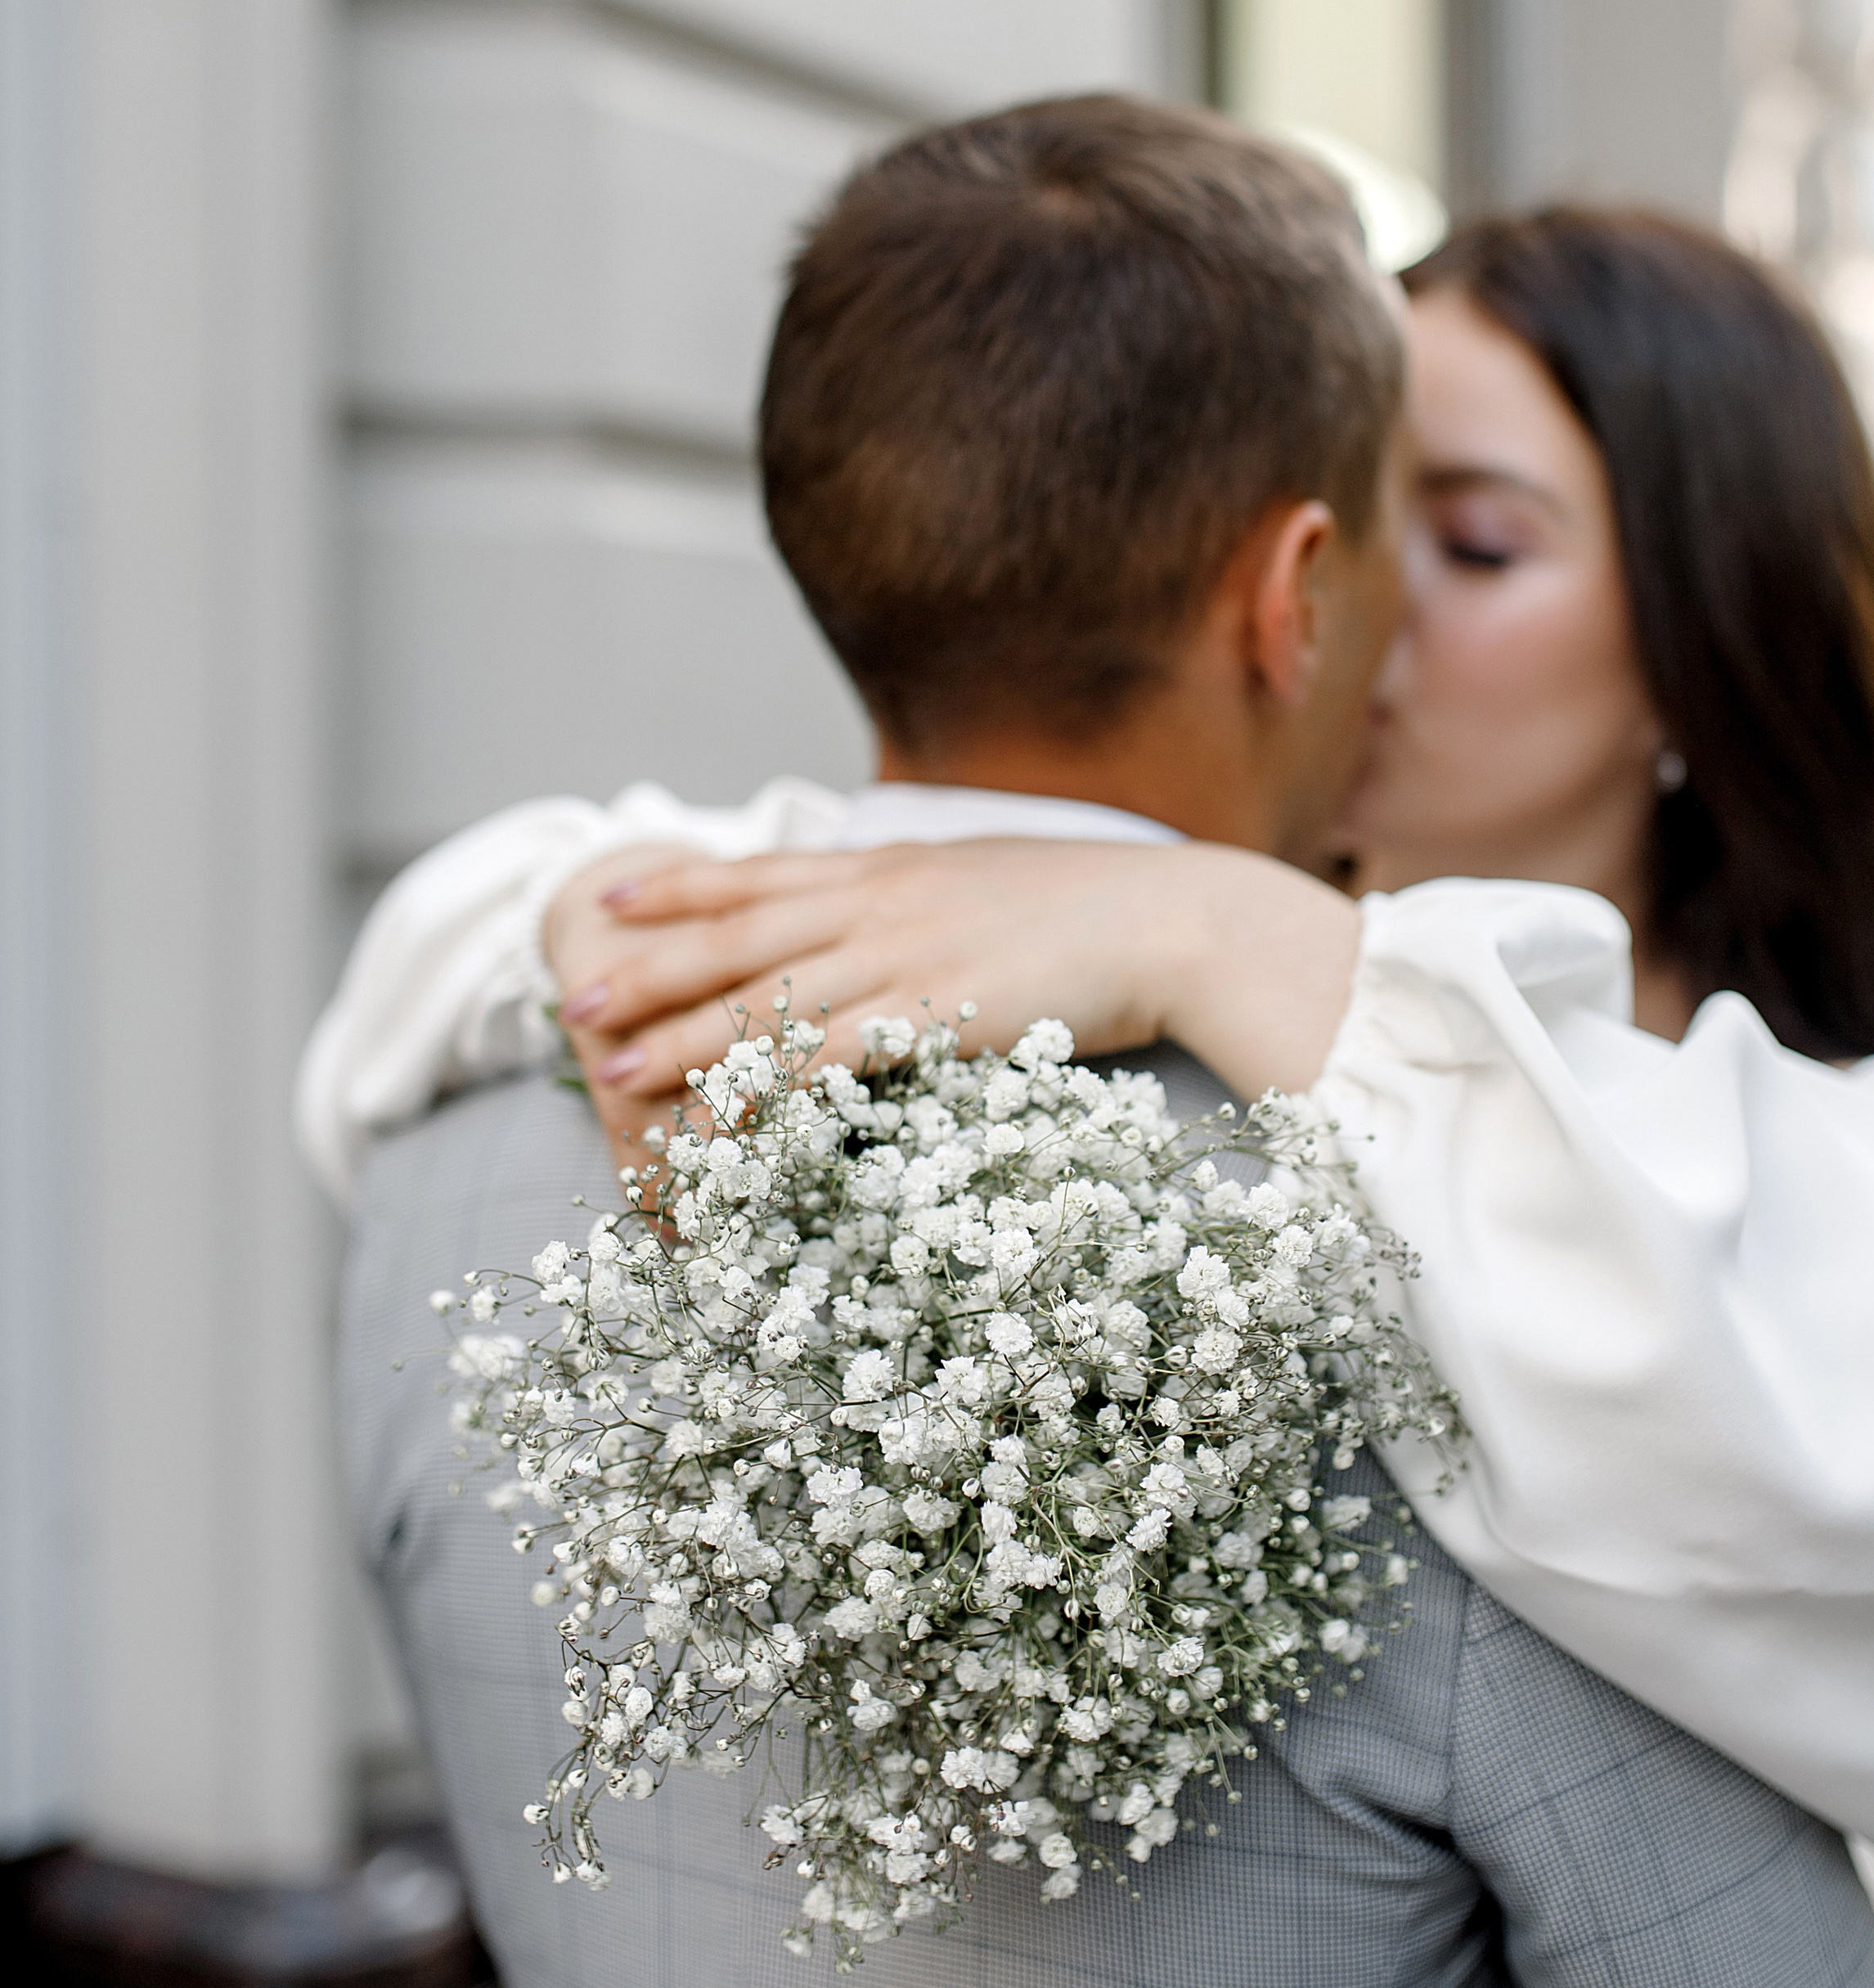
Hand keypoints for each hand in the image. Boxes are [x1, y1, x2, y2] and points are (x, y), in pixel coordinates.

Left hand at [545, 839, 1361, 1166]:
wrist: (1181, 920)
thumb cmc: (1103, 916)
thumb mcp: (998, 886)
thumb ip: (935, 900)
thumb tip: (900, 915)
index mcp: (897, 866)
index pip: (765, 872)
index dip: (682, 885)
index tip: (613, 896)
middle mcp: (886, 901)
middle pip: (740, 936)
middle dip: (652, 971)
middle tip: (577, 1002)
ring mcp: (908, 955)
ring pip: (766, 1001)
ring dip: (681, 1040)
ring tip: (611, 1071)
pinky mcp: (939, 1014)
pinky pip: (830, 1060)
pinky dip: (767, 1093)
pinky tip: (722, 1121)